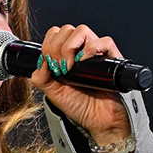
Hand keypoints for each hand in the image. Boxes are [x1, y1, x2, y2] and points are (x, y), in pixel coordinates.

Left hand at [30, 24, 131, 144]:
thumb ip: (40, 77)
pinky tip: (84, 61)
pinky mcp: (112, 59)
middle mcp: (81, 51)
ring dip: (70, 46)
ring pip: (82, 30)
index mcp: (67, 55)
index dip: (49, 45)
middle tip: (60, 69)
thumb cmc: (79, 107)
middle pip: (66, 30)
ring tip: (71, 67)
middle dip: (57, 48)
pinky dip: (92, 47)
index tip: (50, 64)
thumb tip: (41, 61)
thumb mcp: (52, 92)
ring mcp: (96, 53)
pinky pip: (105, 41)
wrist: (98, 121)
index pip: (55, 34)